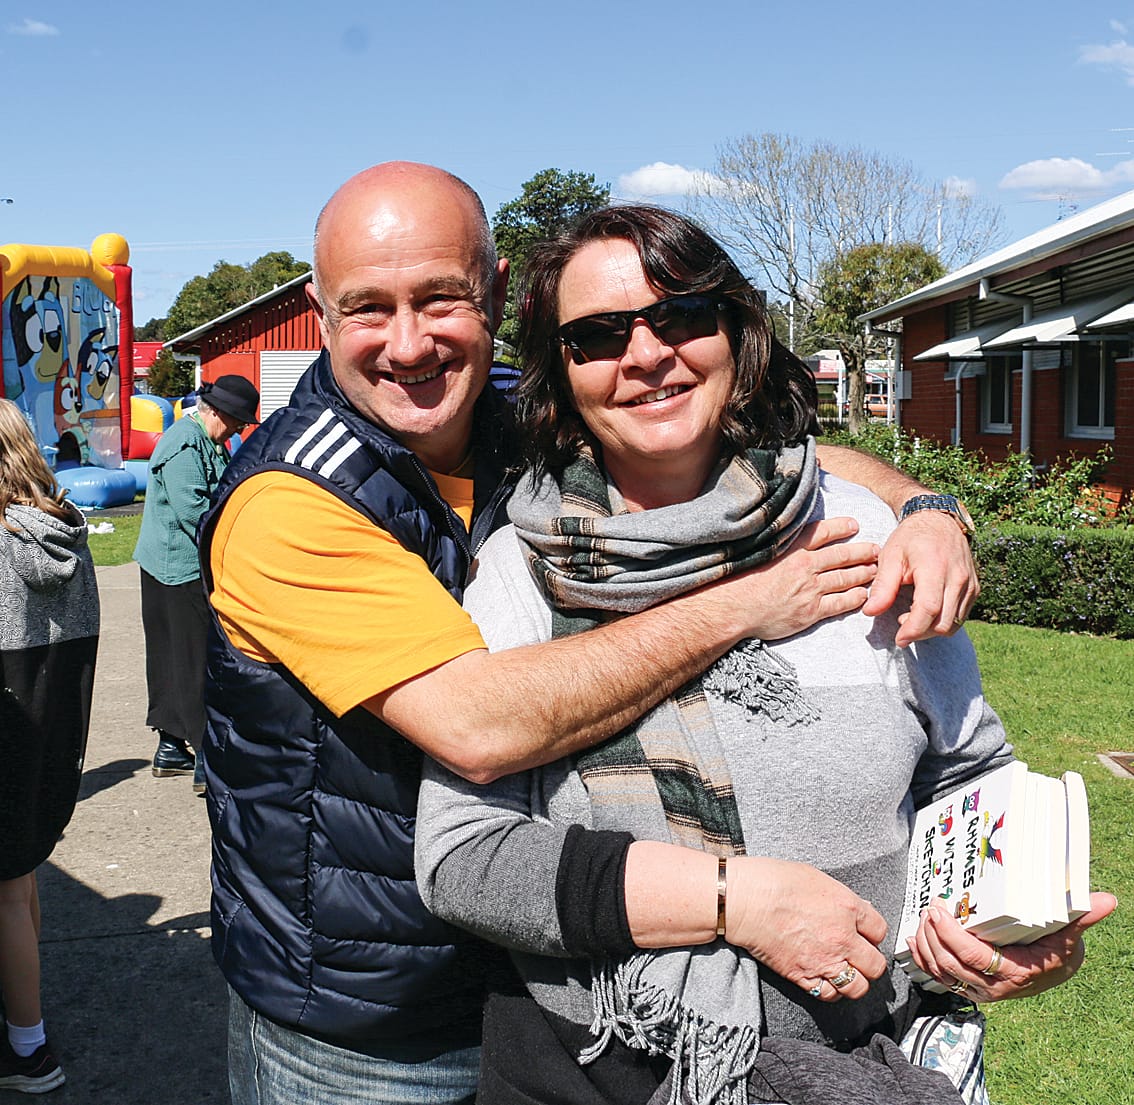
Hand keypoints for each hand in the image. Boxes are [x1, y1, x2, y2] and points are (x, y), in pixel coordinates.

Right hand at [719, 517, 878, 641]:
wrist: (734, 609)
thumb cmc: (740, 583)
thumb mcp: (758, 555)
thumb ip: (778, 549)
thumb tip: (789, 543)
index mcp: (790, 550)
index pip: (822, 532)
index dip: (841, 527)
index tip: (854, 524)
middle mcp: (804, 566)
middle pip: (841, 555)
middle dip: (862, 552)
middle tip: (876, 550)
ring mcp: (810, 589)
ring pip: (845, 578)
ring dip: (863, 573)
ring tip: (875, 570)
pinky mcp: (811, 611)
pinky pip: (840, 603)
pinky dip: (855, 597)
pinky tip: (864, 595)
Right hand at [725, 856, 888, 1001]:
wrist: (743, 900)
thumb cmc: (773, 880)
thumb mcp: (815, 877)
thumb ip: (839, 897)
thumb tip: (853, 909)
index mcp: (847, 907)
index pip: (880, 930)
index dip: (872, 932)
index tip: (864, 933)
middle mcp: (842, 938)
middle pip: (875, 965)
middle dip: (869, 960)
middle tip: (858, 955)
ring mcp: (824, 960)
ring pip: (857, 987)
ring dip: (854, 980)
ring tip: (844, 971)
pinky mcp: (803, 976)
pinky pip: (828, 995)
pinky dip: (829, 990)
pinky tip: (824, 978)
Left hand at [863, 512, 979, 646]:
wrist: (939, 520)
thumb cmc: (911, 538)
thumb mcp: (890, 556)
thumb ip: (882, 586)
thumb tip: (870, 612)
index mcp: (935, 568)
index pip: (928, 609)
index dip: (913, 629)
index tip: (899, 639)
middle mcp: (957, 578)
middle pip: (943, 622)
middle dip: (920, 632)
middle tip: (901, 626)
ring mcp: (969, 584)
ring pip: (954, 623)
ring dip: (932, 629)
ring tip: (911, 618)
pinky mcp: (974, 588)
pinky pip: (961, 615)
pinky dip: (943, 620)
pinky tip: (926, 611)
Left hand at [906, 893, 1116, 1001]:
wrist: (1053, 973)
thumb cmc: (1057, 951)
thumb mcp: (1069, 935)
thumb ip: (1082, 917)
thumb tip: (1107, 901)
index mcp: (1014, 972)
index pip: (974, 957)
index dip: (951, 934)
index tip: (939, 909)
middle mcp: (993, 986)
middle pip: (951, 964)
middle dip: (934, 934)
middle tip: (929, 907)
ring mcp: (979, 989)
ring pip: (941, 972)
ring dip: (925, 945)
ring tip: (922, 918)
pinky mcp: (968, 987)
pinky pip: (939, 977)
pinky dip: (923, 958)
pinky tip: (915, 938)